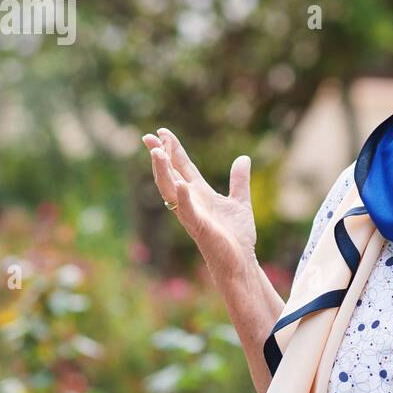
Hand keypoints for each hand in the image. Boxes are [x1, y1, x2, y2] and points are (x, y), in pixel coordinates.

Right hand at [142, 127, 256, 282]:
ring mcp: (192, 214)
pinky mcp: (200, 228)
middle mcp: (191, 201)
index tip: (162, 132)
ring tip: (158, 153)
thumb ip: (239, 180)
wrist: (241, 261)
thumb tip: (243, 158)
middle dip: (159, 156)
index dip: (173, 149)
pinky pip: (188, 212)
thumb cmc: (237, 236)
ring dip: (163, 172)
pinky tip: (182, 184)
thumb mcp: (240, 201)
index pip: (182, 166)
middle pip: (170, 174)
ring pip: (171, 190)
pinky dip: (184, 198)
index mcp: (200, 193)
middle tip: (148, 137)